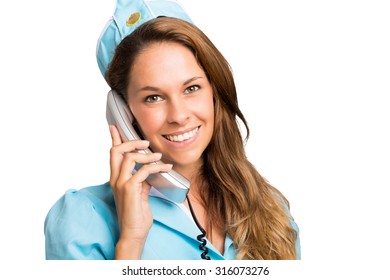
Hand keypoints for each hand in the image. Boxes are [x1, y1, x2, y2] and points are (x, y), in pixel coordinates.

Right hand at [109, 125, 171, 258]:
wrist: (134, 232)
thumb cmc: (137, 214)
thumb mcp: (139, 192)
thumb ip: (140, 179)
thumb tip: (149, 169)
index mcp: (116, 178)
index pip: (113, 154)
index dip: (114, 139)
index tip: (115, 127)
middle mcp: (115, 179)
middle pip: (116, 151)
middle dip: (130, 142)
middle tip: (144, 142)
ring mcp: (121, 183)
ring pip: (129, 157)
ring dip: (146, 154)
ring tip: (159, 156)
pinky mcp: (130, 188)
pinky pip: (143, 170)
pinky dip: (157, 166)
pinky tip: (166, 167)